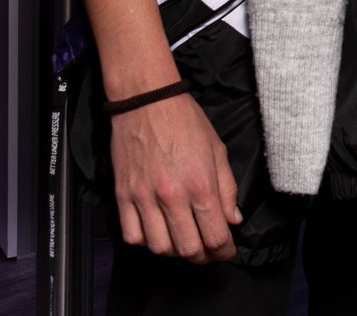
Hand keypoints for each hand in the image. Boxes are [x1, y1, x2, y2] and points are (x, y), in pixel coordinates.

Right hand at [110, 91, 242, 261]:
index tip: (226, 251)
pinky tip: (156, 231)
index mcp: (201, 184)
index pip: (215, 236)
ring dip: (174, 251)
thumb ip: (227, 188)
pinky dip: (145, 241)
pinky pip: (132, 235)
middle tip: (207, 251)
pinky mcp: (123, 195)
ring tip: (182, 241)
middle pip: (188, 249)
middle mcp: (172, 195)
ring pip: (159, 248)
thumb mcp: (217, 149)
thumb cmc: (185, 120)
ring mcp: (144, 197)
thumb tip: (233, 219)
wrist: (146, 100)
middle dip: (202, 257)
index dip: (224, 251)